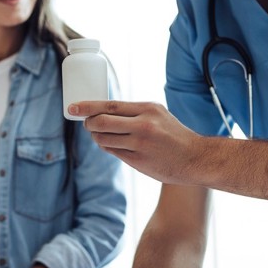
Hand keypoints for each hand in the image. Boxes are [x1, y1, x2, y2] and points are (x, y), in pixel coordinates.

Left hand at [69, 101, 202, 184]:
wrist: (195, 158)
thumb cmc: (174, 135)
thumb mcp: (158, 115)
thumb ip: (134, 113)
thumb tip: (102, 111)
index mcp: (148, 109)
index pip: (110, 105)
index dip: (87, 107)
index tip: (73, 107)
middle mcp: (143, 126)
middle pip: (101, 122)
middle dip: (88, 124)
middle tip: (87, 124)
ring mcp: (140, 145)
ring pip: (103, 140)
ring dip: (97, 138)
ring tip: (102, 136)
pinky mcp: (137, 161)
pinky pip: (113, 152)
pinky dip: (108, 147)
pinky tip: (114, 145)